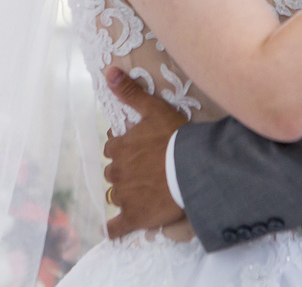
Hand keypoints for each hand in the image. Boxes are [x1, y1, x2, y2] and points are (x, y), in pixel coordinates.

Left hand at [102, 67, 187, 237]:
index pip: (112, 148)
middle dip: (123, 170)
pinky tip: (112, 230)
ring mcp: (125, 196)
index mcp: (120, 147)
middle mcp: (118, 171)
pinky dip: (113, 229)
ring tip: (139, 193)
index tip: (134, 149)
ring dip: (124, 193)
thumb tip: (108, 71)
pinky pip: (117, 227)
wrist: (192, 169)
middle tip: (141, 170)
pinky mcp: (135, 216)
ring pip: (116, 195)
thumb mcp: (154, 109)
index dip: (122, 148)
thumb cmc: (176, 137)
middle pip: (112, 172)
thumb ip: (130, 92)